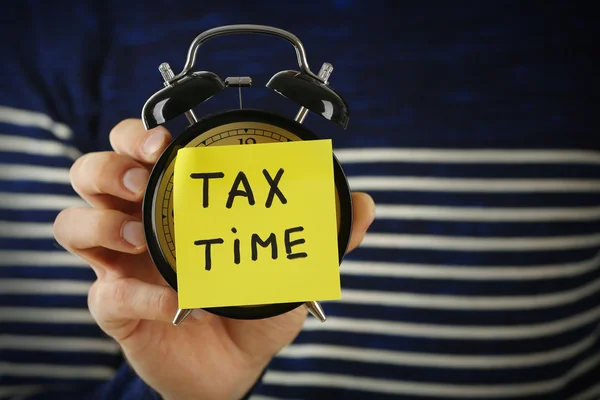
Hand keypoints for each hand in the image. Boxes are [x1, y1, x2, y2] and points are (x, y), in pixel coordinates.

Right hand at [53, 119, 375, 399]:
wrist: (232, 368)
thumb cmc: (252, 310)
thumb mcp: (289, 269)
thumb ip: (324, 238)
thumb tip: (364, 205)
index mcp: (174, 204)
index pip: (138, 150)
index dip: (139, 135)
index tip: (164, 140)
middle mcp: (137, 224)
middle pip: (91, 172)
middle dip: (110, 166)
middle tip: (143, 179)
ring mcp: (118, 264)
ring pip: (72, 222)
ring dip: (102, 221)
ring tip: (141, 236)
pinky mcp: (113, 306)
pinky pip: (103, 292)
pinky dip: (134, 291)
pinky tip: (175, 302)